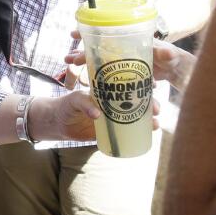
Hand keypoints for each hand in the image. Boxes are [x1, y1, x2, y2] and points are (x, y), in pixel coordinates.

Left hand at [30, 89, 160, 142]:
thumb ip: (83, 104)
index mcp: (107, 89)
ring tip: (157, 124)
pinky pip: (130, 129)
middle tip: (157, 109)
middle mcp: (114, 101)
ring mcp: (115, 115)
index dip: (143, 82)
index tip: (155, 85)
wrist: (58, 124)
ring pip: (138, 114)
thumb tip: (97, 114)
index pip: (128, 82)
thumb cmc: (66, 106)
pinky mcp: (113, 130)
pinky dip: (142, 131)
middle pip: (138, 99)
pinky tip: (151, 132)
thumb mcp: (73, 100)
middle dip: (151, 103)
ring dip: (150, 118)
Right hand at [64, 30, 196, 90]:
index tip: (73, 34)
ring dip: (83, 65)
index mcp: (128, 43)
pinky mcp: (123, 78)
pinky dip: (95, 82)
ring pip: (97, 64)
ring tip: (68, 70)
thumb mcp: (169, 55)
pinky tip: (84, 86)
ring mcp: (121, 65)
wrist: (175, 70)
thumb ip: (168, 54)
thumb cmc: (171, 58)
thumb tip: (168, 54)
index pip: (103, 35)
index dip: (87, 33)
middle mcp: (121, 52)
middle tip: (68, 59)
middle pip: (95, 51)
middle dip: (80, 54)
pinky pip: (106, 79)